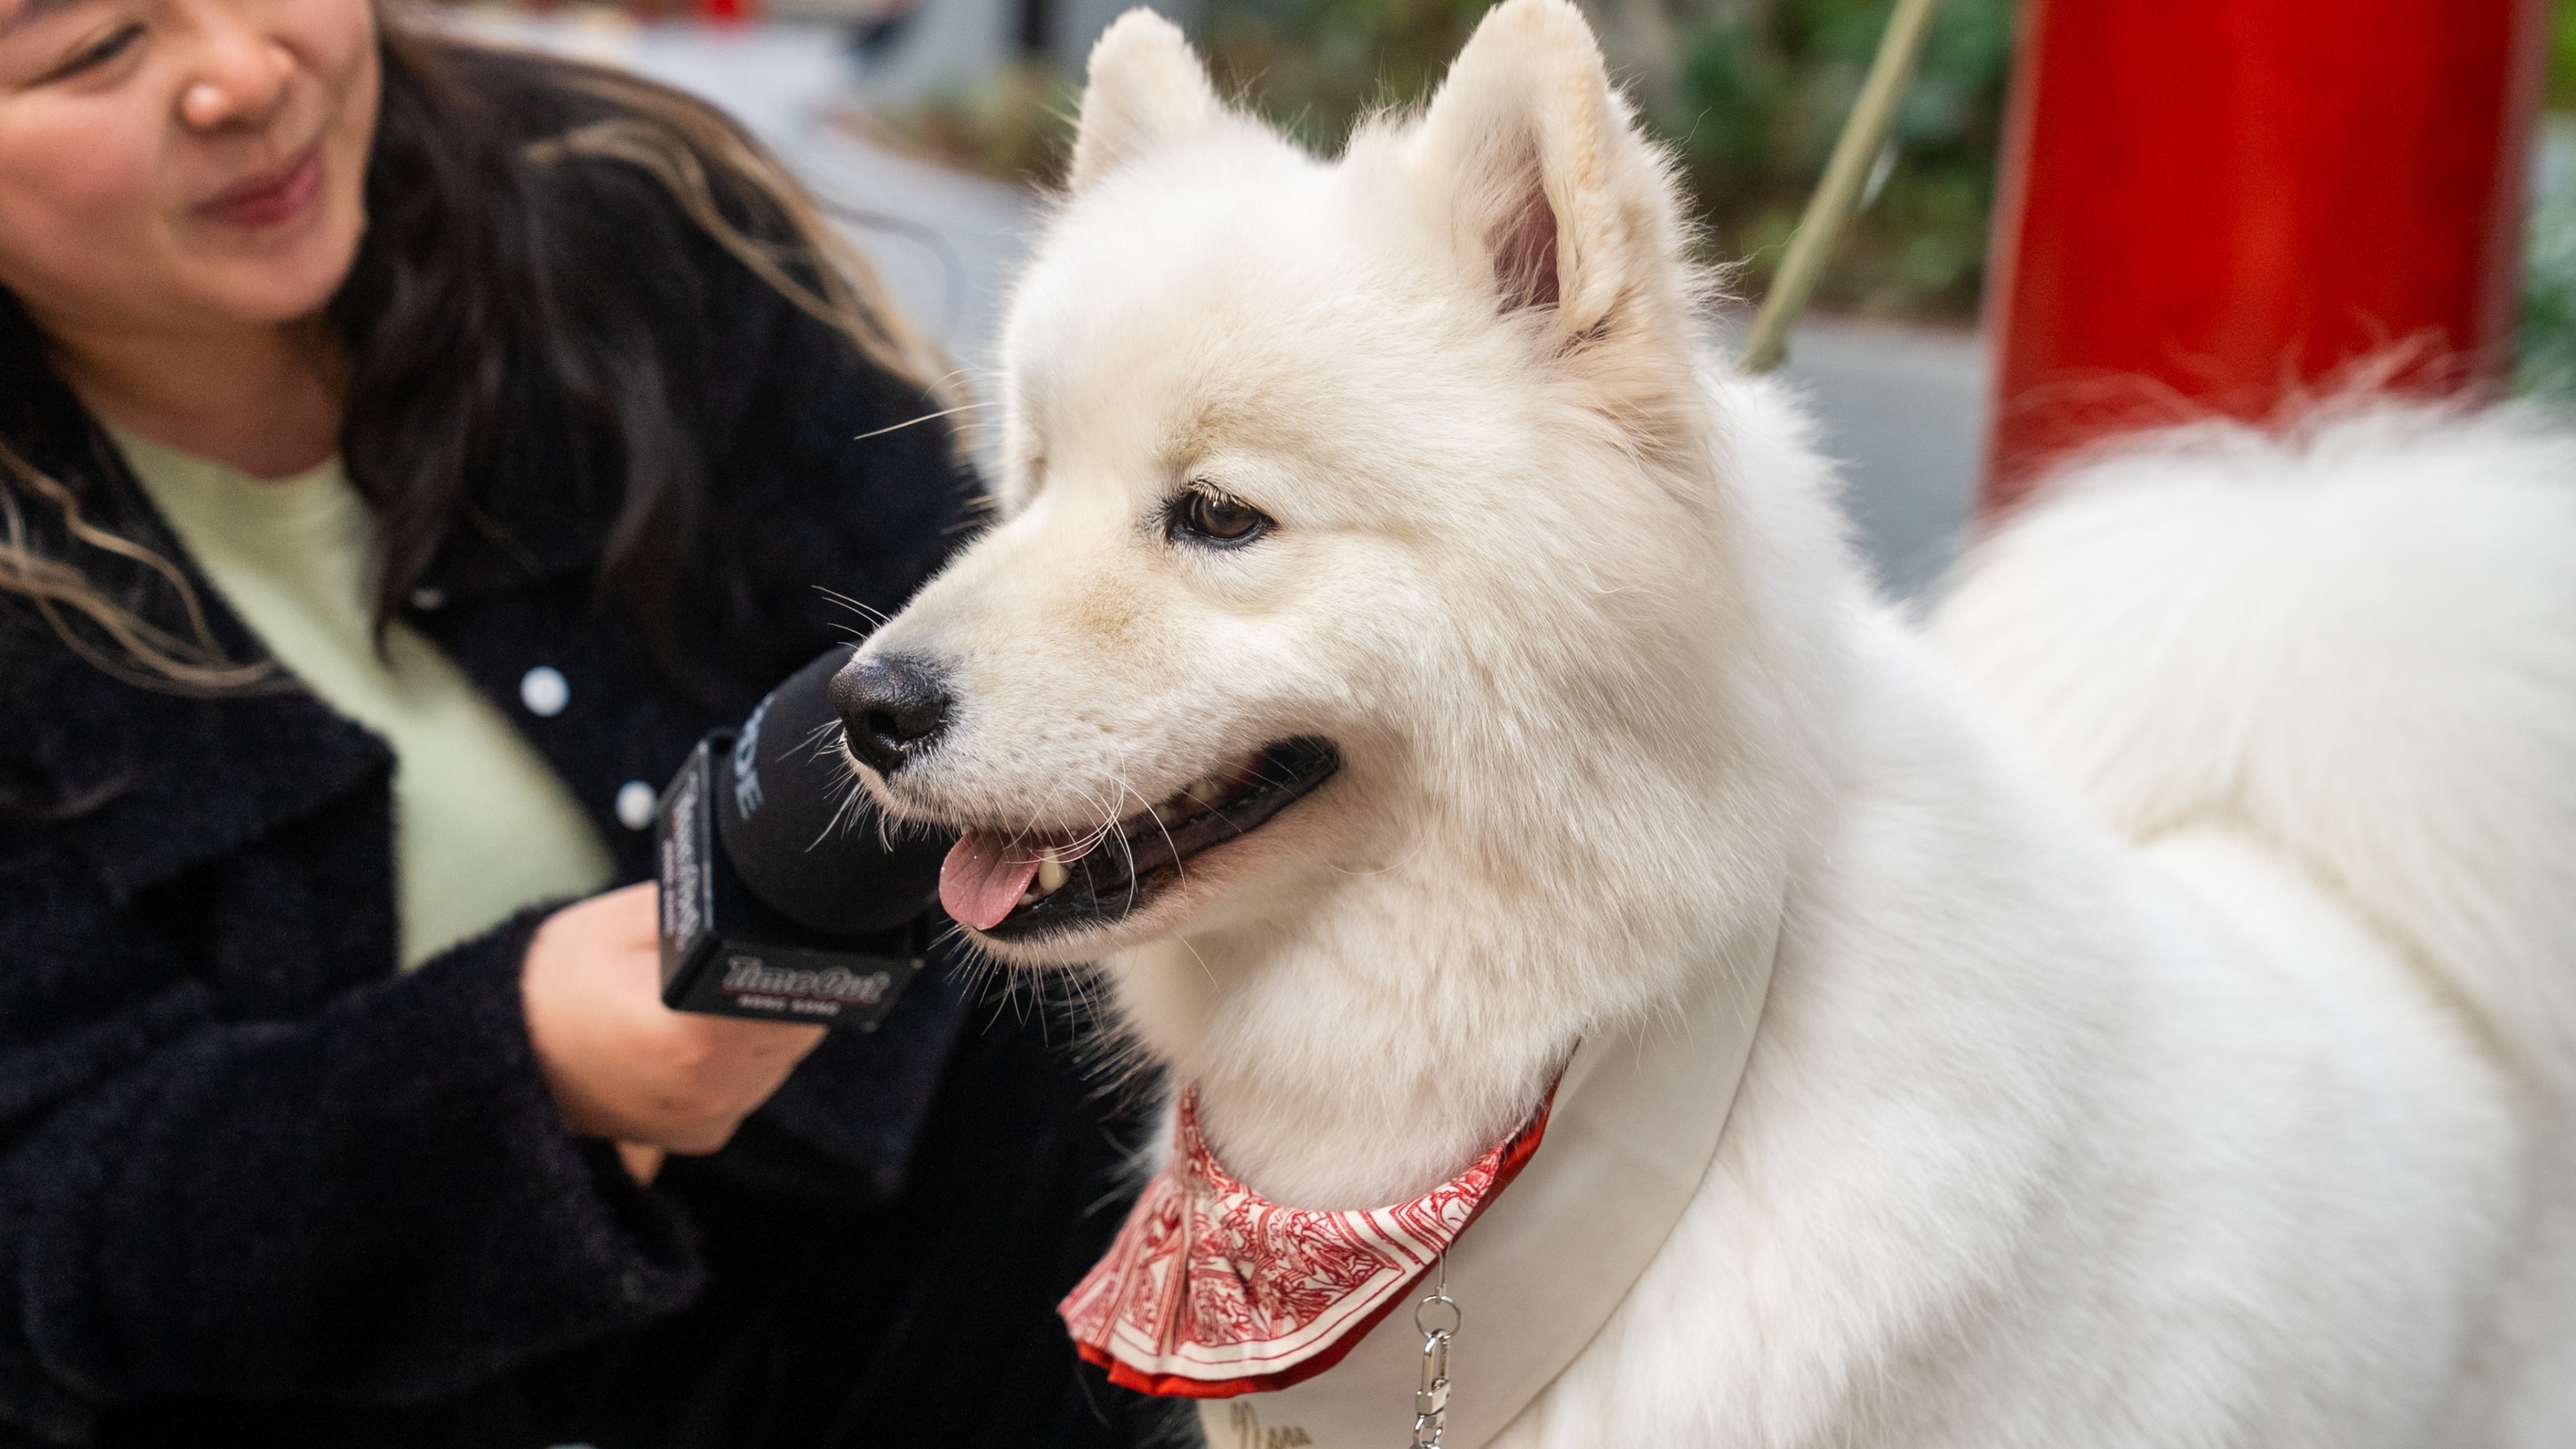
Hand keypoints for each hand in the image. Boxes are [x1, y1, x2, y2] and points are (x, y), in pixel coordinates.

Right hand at [520, 883, 825, 1162]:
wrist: (508, 1054)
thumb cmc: (562, 980)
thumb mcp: (629, 920)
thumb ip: (707, 913)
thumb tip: (767, 894)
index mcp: (693, 1037)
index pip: (793, 990)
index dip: (792, 957)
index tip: (776, 936)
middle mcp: (708, 1091)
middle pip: (796, 1023)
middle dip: (780, 986)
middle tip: (737, 956)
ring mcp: (708, 1120)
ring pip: (784, 1054)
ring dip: (766, 1023)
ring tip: (710, 997)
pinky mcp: (704, 1135)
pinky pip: (756, 1082)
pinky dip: (745, 1054)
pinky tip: (703, 1031)